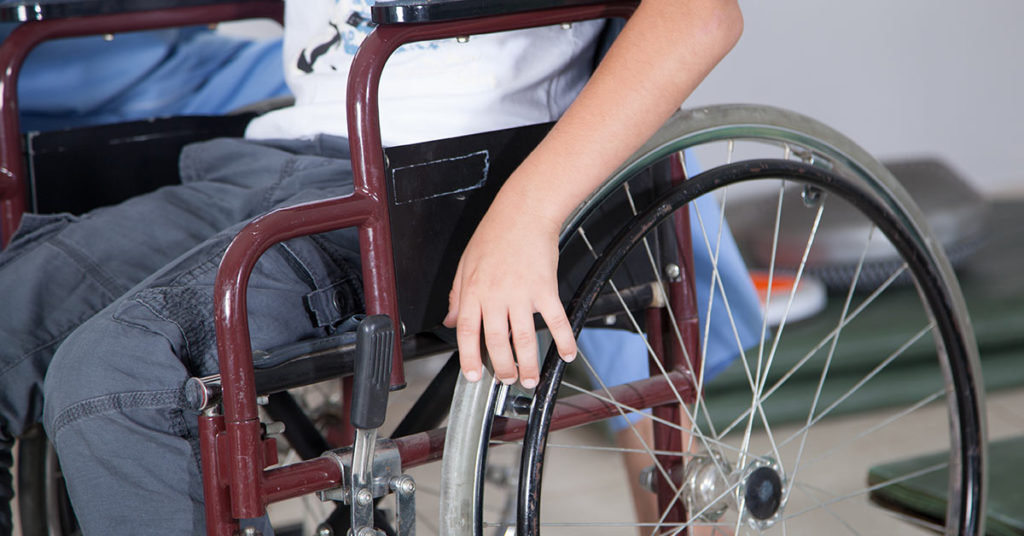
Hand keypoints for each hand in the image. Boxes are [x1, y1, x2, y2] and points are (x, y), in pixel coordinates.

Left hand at [443, 194, 577, 387]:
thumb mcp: (466, 263)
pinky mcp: (545, 288)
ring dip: (528, 363)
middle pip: (497, 341)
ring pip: (524, 338)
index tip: (473, 376)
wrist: (524, 211)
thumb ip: (457, 295)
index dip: (469, 358)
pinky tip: (566, 354)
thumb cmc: (495, 233)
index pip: (467, 332)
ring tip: (530, 379)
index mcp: (474, 290)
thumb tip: (450, 321)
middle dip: (502, 367)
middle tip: (508, 380)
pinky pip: (556, 320)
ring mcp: (522, 294)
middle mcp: (496, 295)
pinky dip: (563, 340)